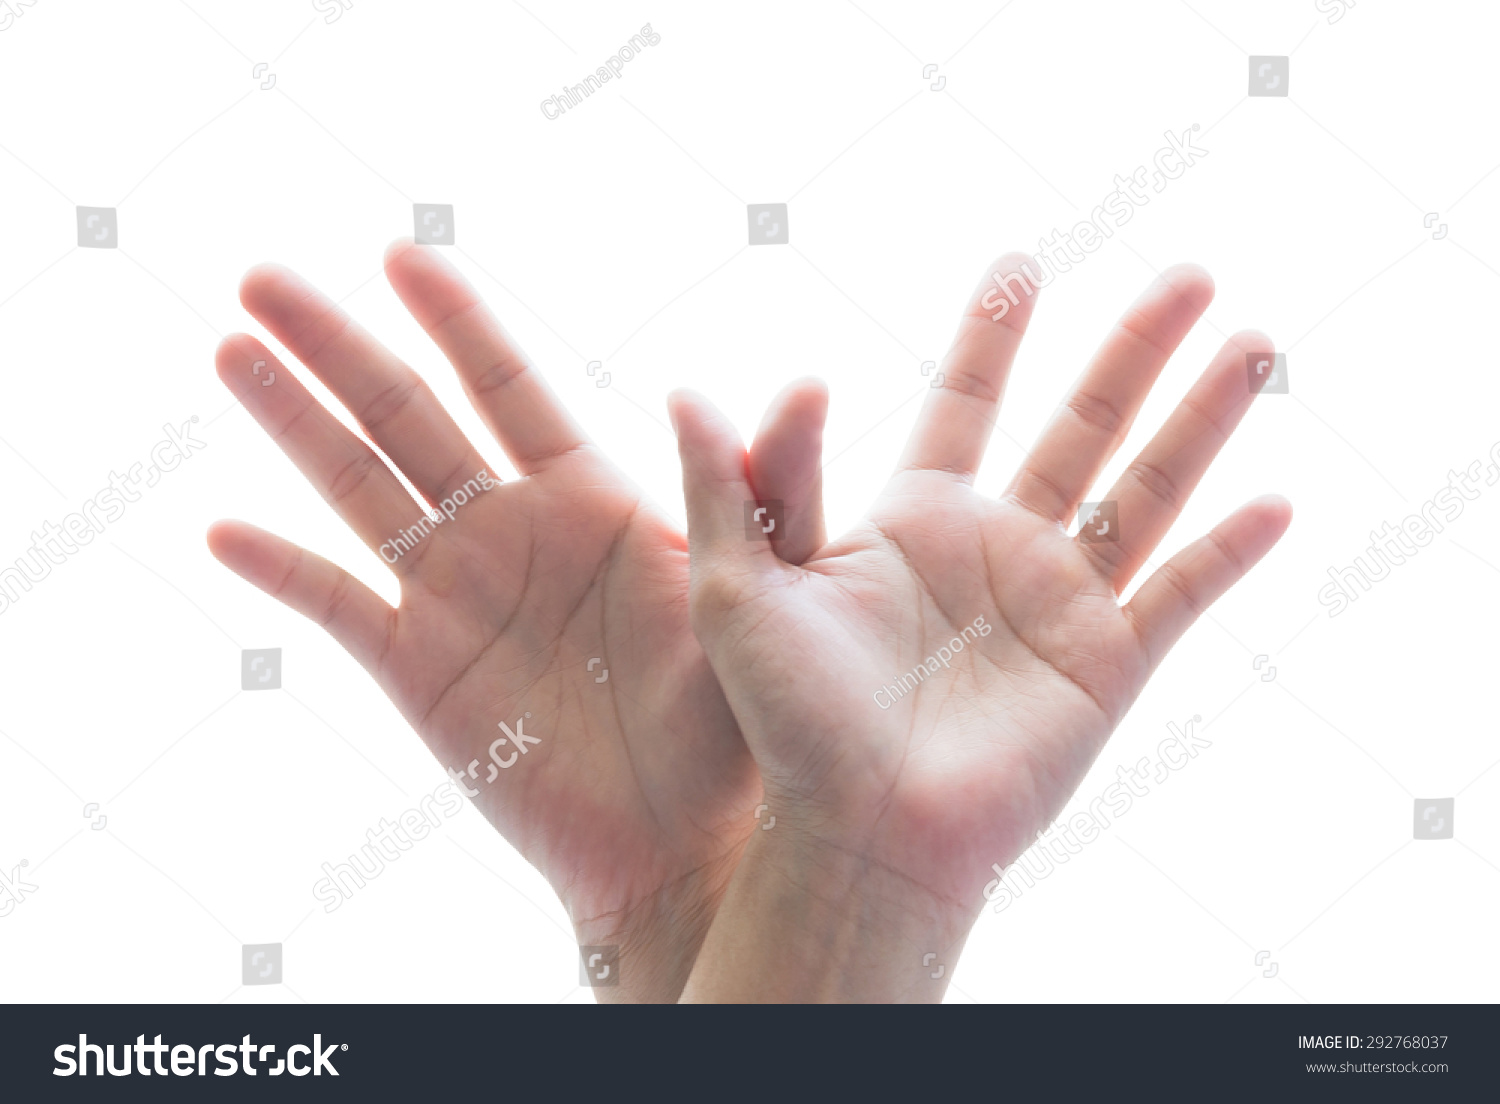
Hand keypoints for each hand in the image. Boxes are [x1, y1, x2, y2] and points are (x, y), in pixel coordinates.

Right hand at [207, 240, 825, 1000]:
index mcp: (588, 499)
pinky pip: (334, 606)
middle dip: (337, 345)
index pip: (508, 385)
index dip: (455, 318)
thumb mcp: (756, 598)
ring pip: (357, 488)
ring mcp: (454, 596)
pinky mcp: (416, 669)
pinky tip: (220, 532)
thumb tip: (805, 384)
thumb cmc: (735, 723)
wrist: (685, 846)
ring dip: (292, 423)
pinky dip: (278, 571)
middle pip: (407, 416)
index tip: (403, 251)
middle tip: (262, 276)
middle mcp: (510, 531)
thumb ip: (765, 494)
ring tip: (231, 350)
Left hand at [670, 257, 1291, 1000]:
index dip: (994, 335)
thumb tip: (683, 390)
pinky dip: (1230, 553)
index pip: (965, 402)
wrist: (859, 835)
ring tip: (1255, 343)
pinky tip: (1278, 500)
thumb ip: (725, 489)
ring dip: (1202, 418)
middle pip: (1081, 424)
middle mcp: (997, 549)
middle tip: (1188, 272)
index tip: (1019, 265)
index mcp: (915, 520)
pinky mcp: (1106, 665)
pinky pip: (1179, 595)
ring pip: (1148, 489)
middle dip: (1133, 349)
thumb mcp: (738, 592)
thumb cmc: (790, 723)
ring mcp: (1059, 603)